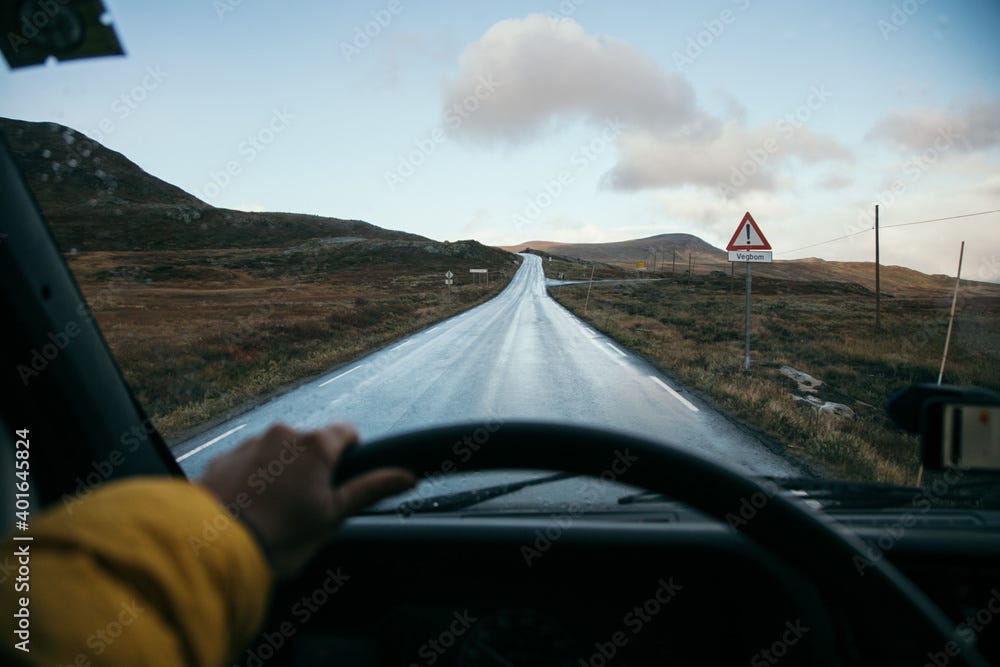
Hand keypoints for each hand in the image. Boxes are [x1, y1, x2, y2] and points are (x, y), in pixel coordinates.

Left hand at [199, 423, 414, 577]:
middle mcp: (281, 435)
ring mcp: (248, 445)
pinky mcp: (221, 460)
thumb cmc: (279, 536)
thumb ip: (369, 490)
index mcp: (315, 446)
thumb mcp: (333, 516)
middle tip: (305, 507)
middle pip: (308, 445)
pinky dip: (250, 480)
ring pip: (274, 453)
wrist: (214, 549)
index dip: (350, 453)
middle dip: (310, 469)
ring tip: (271, 513)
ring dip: (278, 473)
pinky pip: (245, 464)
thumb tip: (406, 476)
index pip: (346, 432)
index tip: (342, 478)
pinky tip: (247, 510)